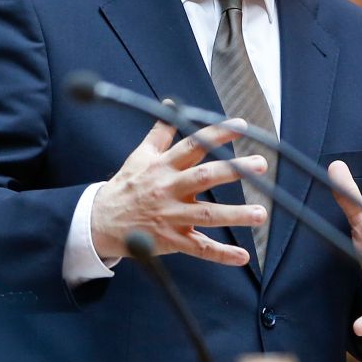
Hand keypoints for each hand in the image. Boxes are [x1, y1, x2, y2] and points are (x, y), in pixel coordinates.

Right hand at [91, 116, 268, 266]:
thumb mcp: (139, 156)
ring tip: (261, 214)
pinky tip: (242, 256)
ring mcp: (171, 216)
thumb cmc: (126, 187)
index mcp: (163, 166)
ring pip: (207, 215)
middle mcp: (169, 189)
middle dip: (234, 170)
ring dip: (235, 215)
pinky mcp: (171, 240)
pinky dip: (221, 254)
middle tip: (260, 164)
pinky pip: (199, 248)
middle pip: (204, 177)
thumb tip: (170, 105)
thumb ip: (160, 133)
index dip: (217, 133)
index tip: (242, 126)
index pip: (193, 145)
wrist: (100, 222)